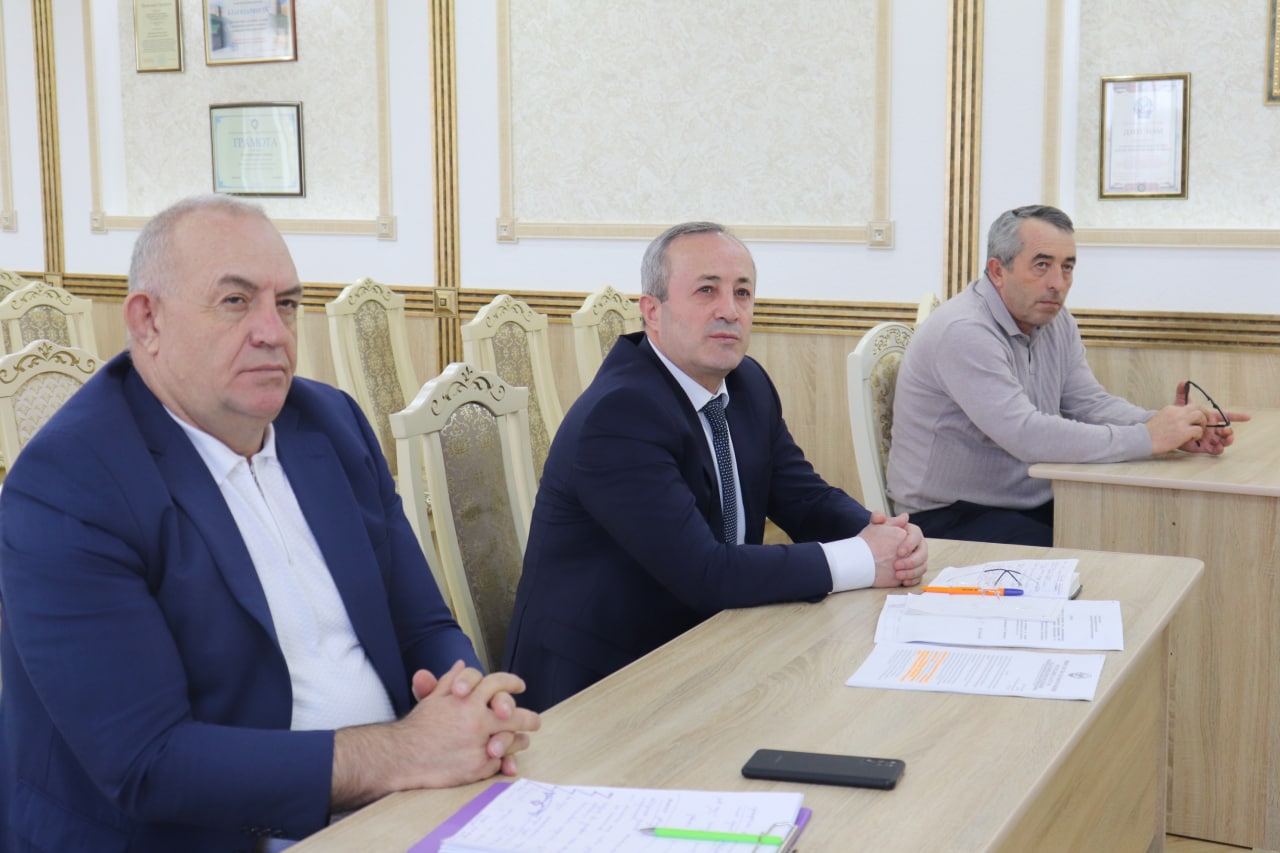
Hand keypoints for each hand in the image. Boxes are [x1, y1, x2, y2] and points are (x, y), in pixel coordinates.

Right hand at [332, 661, 540, 809]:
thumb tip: (462, 664)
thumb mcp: (434, 699)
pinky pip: (498, 763)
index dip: (512, 683)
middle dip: (528, 718)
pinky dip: (500, 761)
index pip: (498, 684)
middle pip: (515, 715)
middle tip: (534, 721)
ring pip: (512, 741)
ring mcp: (478, 745)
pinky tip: (500, 758)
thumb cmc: (417, 728)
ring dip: (518, 741)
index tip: (520, 685)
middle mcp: (476, 721)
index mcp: (467, 701)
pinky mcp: (477, 768)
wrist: (401, 757)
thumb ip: (451, 680)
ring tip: (521, 740)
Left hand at [862, 513, 927, 587]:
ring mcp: (918, 559)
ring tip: (898, 575)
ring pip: (922, 566)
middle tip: (896, 565)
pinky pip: (919, 577)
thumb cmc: (875, 537)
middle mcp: (918, 546)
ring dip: (912, 572)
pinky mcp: (914, 571)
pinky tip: (903, 582)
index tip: (898, 552)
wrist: (870, 552)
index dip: (909, 544)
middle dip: (911, 561)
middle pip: (923, 554)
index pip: (916, 536)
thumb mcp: (876, 526)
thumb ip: (882, 517)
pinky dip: (912, 580)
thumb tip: (904, 516)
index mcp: (911, 533)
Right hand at [1146, 405, 1205, 453]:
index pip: (1189, 405)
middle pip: (1198, 407)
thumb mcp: (1159, 417)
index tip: (1197, 418)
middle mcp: (1177, 412)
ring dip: (1203, 424)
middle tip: (1204, 422)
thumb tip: (1180, 420)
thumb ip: (1171, 416)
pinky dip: (1198, 434)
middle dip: (1204, 414)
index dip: (1196, 411)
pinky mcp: (1183, 432)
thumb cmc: (1150, 433)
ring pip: (1200, 416)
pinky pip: (1198, 430)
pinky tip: (1192, 439)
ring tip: (1199, 431)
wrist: (1142, 439)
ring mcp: (1180, 421)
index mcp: (1171, 408)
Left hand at [1173, 381, 1249, 454]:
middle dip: (1230, 431)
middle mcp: (1213, 428)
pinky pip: (1215, 450)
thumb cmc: (1180, 416)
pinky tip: (1219, 447)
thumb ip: (1183, 393)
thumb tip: (1183, 381)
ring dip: (1228, 440)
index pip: (1227, 416)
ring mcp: (1210, 438)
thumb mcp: (1181, 405)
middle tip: (1225, 431)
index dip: (1238, 416)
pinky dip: (1219, 449)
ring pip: (1224, 440)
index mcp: (1211, 417)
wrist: (1171, 429)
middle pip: (1227, 430)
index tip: (1248, 417)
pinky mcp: (1204, 447)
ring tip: (1226, 440)